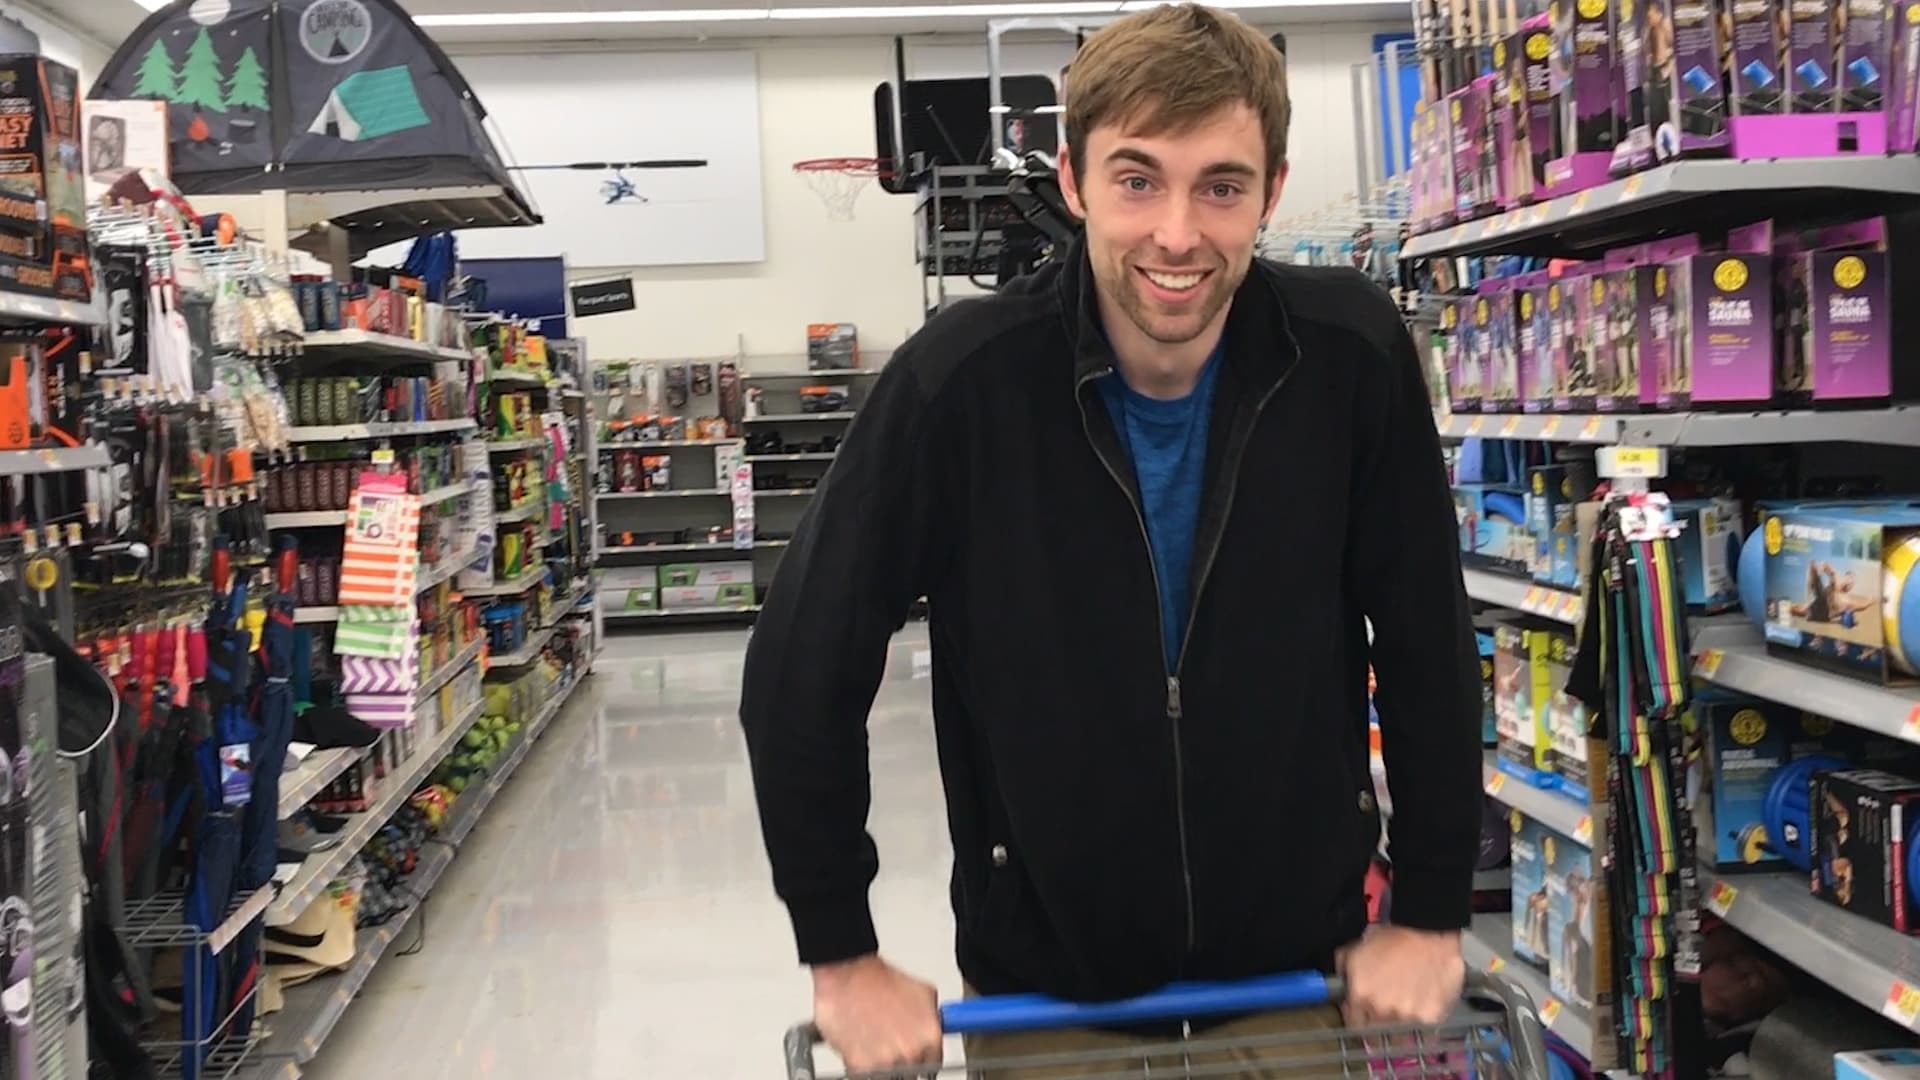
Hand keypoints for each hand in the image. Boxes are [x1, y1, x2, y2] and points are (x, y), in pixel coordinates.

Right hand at [812, 954, 941, 1073]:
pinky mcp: (861, 1067)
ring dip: (882, 1067)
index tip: (914, 1059)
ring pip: (890, 1077)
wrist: (848, 973)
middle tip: (889, 1046)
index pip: (933, 1067)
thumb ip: (932, 1020)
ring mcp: (886, 1063)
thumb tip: (938, 1030)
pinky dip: (861, 1066)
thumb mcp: (924, 993)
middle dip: (901, 1063)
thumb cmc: (880, 980)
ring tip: (873, 1044)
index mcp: (930, 1038)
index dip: (921, 1061)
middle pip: (911, 1075)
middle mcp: (911, 1053)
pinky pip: (865, 1076)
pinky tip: (859, 1046)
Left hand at [1335, 925, 1464, 1027]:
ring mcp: (1408, 1018)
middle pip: (1377, 1035)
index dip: (1358, 1019)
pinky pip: (1424, 1033)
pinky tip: (1423, 1007)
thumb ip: (1343, 973)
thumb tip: (1341, 989)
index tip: (1363, 1015)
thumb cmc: (1392, 936)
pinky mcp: (1431, 1019)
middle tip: (1386, 1013)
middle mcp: (1382, 1012)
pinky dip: (1422, 1024)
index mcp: (1360, 996)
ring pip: (1400, 1036)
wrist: (1429, 930)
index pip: (1354, 1026)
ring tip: (1406, 1009)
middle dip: (1378, 1026)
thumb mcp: (1355, 949)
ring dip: (1400, 1027)